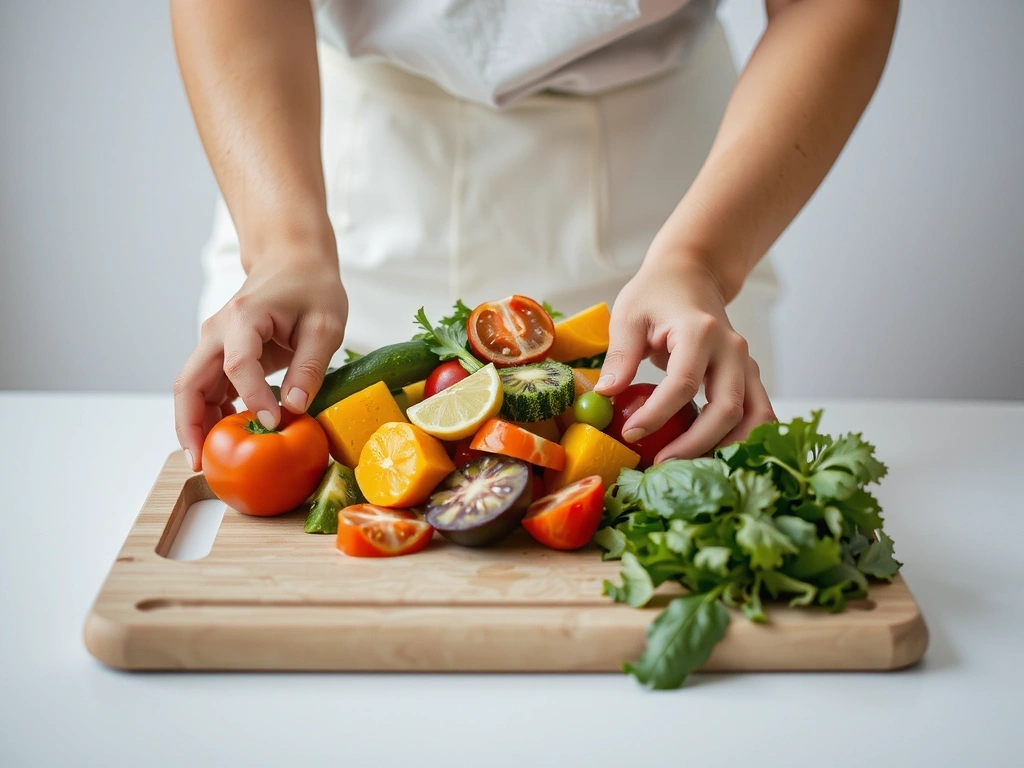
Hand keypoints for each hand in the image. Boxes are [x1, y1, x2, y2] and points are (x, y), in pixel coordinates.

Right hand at [173, 240, 346, 470]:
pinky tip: (230, 437)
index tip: (272, 423)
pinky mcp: (221, 355)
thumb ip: (310, 366)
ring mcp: (214, 344)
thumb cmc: (311, 288)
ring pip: (192, 390)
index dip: (252, 398)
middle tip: (200, 463)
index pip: (238, 365)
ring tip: (211, 462)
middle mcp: (218, 331)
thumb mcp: (325, 324)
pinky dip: (212, 415)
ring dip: (197, 425)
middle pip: (189, 383)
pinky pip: (207, 390)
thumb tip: (295, 408)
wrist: (293, 262)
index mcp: (244, 317)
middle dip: (190, 425)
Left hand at [595, 255, 774, 461]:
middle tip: (660, 464)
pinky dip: (740, 441)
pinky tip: (711, 458)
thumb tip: (606, 395)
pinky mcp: (749, 379)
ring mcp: (746, 365)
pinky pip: (756, 416)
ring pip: (754, 418)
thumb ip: (620, 355)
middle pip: (727, 408)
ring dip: (726, 449)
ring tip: (690, 469)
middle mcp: (732, 349)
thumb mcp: (629, 315)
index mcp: (700, 331)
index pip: (683, 382)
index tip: (630, 434)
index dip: (657, 414)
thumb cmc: (656, 294)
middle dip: (695, 444)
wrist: (692, 276)